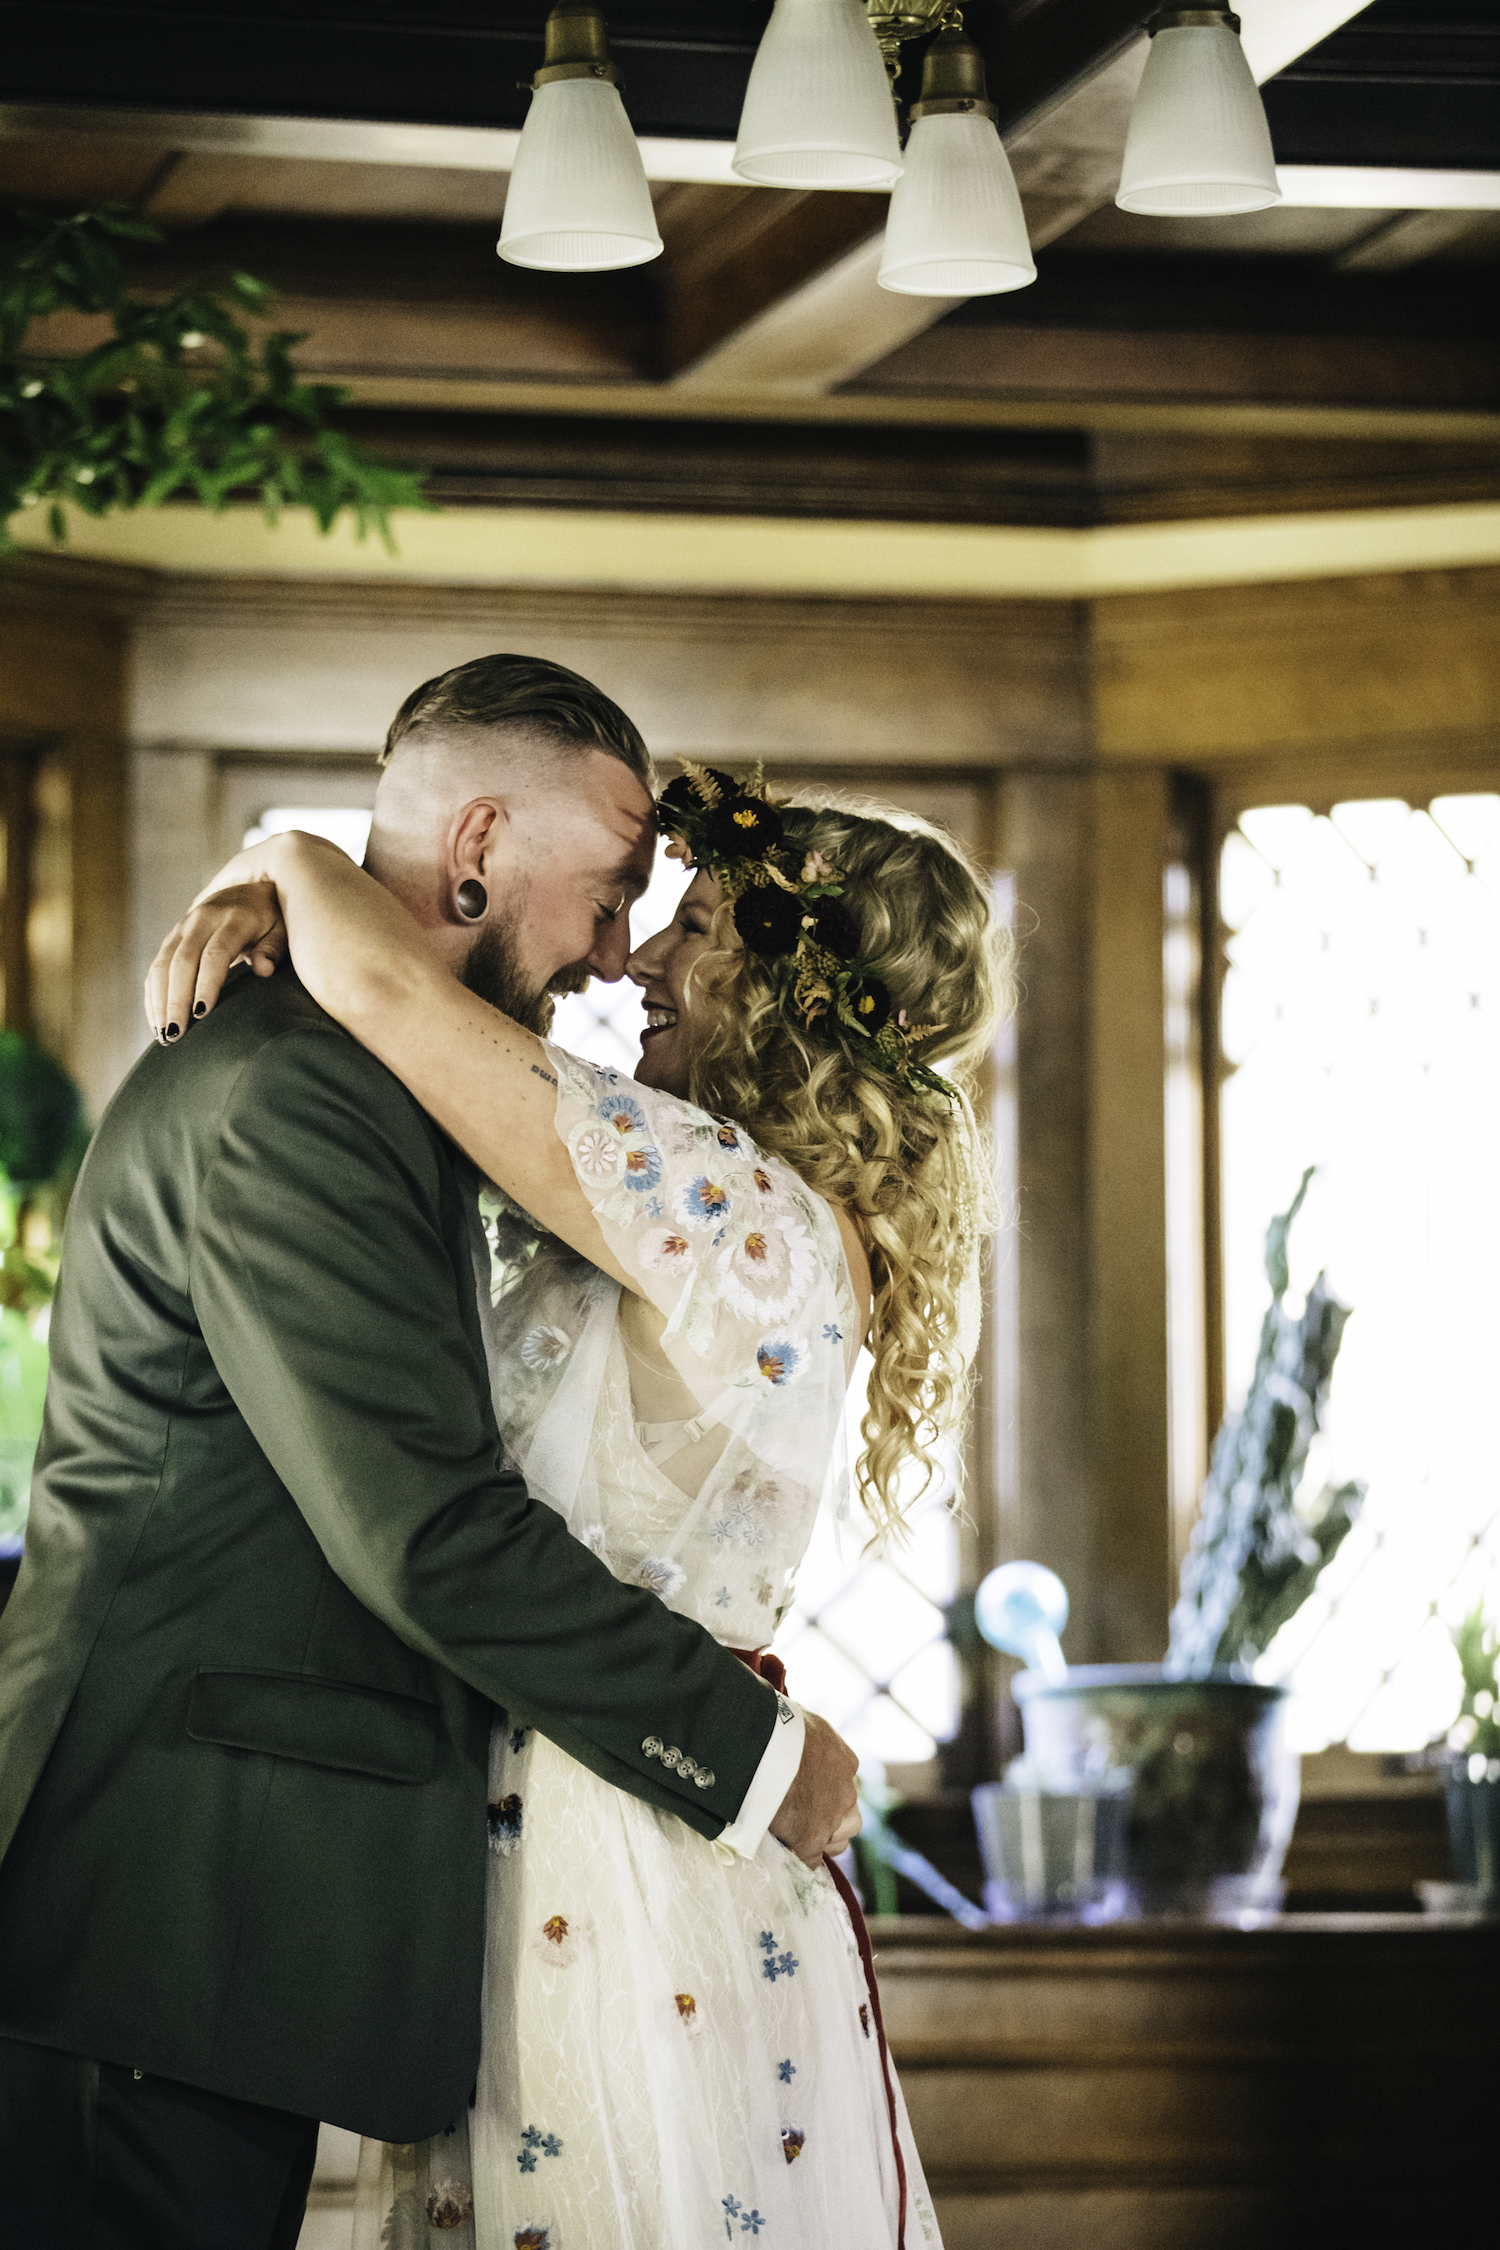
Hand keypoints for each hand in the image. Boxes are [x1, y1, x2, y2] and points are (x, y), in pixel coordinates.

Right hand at [145, 880, 287, 1042]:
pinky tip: (156, 1021)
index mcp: (233, 918)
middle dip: (177, 999)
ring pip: (162, 964)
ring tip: (163, 1035)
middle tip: (176, 1034)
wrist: (250, 890)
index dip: (207, 983)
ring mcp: (183, 927)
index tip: (201, 1014)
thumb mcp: (282, 929)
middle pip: (183, 961)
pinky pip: (156, 967)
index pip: (216, 953)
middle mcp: (202, 919)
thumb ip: (273, 949)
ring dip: (160, 1000)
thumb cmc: (272, 919)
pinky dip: (153, 995)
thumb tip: (264, 970)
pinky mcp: (172, 938)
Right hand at [768, 1711, 860, 1867]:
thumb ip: (804, 1735)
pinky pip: (813, 1860)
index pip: (844, 1785)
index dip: (827, 1795)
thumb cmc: (775, 1724)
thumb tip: (788, 1725)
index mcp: (845, 1760)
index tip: (809, 1795)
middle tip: (809, 1819)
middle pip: (850, 1816)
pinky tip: (788, 1855)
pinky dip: (802, 1859)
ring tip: (801, 1838)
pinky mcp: (812, 1839)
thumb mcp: (800, 1720)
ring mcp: (832, 1818)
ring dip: (825, 1841)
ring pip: (841, 1840)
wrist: (765, 1746)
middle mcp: (846, 1790)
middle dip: (835, 1821)